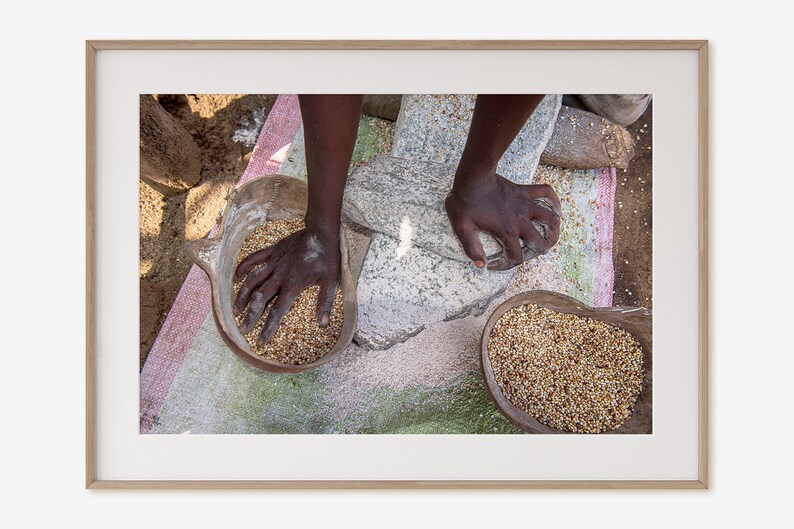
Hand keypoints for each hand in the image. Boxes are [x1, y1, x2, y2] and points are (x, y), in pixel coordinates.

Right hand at [232, 227, 339, 346]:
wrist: (321, 231)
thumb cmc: (328, 258)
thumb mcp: (331, 281)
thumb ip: (325, 302)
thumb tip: (324, 324)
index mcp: (293, 285)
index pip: (277, 311)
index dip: (268, 328)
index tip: (260, 342)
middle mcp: (280, 275)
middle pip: (260, 299)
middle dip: (250, 316)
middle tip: (242, 329)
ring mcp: (274, 262)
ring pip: (252, 280)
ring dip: (242, 296)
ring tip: (236, 310)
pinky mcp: (272, 251)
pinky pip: (253, 259)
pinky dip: (243, 268)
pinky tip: (236, 278)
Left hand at [444, 173, 560, 270]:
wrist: (472, 177)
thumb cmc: (465, 202)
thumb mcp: (462, 229)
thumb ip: (472, 248)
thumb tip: (481, 264)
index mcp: (507, 232)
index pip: (516, 257)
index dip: (507, 265)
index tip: (494, 264)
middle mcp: (520, 220)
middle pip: (540, 244)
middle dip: (536, 253)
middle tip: (526, 253)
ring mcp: (525, 205)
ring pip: (551, 219)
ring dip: (554, 231)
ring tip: (551, 238)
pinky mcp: (524, 191)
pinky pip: (546, 192)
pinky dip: (554, 201)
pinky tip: (555, 209)